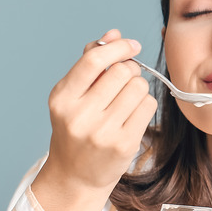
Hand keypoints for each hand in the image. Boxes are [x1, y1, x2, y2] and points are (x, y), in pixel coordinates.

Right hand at [31, 29, 157, 210]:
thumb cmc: (75, 128)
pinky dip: (145, 104)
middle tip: (125, 81)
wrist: (75, 175)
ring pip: (139, 87)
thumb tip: (113, 35)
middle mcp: (80, 116)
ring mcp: (102, 132)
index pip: (93, 60)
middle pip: (122, 72)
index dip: (118, 47)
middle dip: (129, 70)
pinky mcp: (124, 144)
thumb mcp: (72, 95)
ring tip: (126, 101)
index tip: (132, 45)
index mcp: (62, 98)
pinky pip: (148, 105)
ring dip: (138, 88)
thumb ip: (90, 62)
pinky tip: (133, 114)